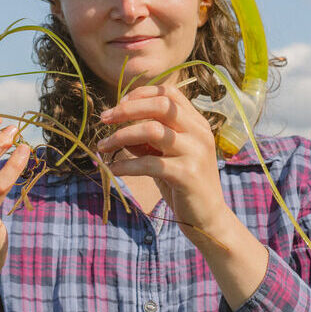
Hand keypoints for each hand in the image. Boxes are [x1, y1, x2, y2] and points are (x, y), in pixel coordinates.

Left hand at [97, 85, 232, 243]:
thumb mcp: (166, 155)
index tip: (118, 105)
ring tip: (103, 146)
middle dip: (127, 109)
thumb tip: (118, 128)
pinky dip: (125, 165)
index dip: (141, 94)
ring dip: (121, 136)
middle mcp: (199, 132)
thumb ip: (147, 139)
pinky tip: (112, 169)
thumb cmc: (184, 183)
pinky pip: (149, 163)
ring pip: (152, 130)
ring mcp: (196, 152)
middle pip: (160, 105)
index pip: (169, 93)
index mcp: (196, 122)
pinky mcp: (187, 175)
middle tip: (104, 119)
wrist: (207, 218)